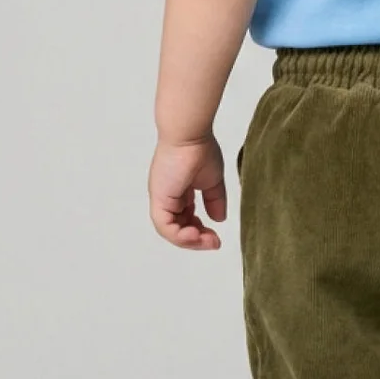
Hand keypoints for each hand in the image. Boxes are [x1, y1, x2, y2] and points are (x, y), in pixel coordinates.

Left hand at [148, 134, 226, 250]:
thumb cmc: (200, 149)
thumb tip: (219, 219)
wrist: (190, 135)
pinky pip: (165, 227)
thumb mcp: (213, 181)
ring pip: (170, 231)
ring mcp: (162, 199)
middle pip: (178, 228)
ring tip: (208, 241)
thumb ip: (215, 200)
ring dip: (190, 241)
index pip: (185, 219)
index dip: (200, 231)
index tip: (216, 236)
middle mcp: (167, 197)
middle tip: (214, 243)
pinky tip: (197, 235)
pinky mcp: (159, 199)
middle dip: (196, 240)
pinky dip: (180, 236)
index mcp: (178, 192)